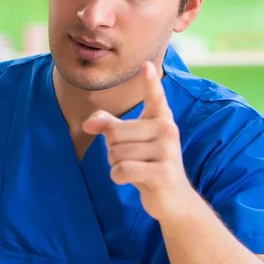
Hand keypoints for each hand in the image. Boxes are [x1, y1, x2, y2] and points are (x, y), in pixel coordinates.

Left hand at [82, 61, 197, 222]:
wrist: (174, 199)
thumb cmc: (147, 164)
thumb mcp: (129, 142)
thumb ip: (108, 125)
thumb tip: (88, 124)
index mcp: (161, 118)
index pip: (154, 97)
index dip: (150, 81)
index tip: (147, 65)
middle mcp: (167, 130)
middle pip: (114, 132)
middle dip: (112, 149)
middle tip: (131, 158)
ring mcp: (167, 151)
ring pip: (116, 153)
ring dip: (116, 164)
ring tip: (136, 169)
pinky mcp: (163, 172)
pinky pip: (122, 170)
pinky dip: (119, 177)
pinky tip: (133, 180)